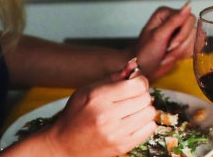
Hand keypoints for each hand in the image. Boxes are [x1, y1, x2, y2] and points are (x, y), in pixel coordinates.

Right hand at [37, 58, 157, 156]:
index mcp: (98, 98)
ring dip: (144, 109)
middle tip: (132, 98)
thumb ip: (112, 78)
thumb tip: (134, 66)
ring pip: (150, 113)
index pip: (138, 85)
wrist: (63, 146)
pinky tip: (134, 122)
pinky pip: (149, 129)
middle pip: (145, 98)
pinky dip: (145, 123)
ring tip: (133, 111)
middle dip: (142, 95)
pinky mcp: (122, 146)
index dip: (140, 81)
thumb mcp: (87, 91)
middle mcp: (107, 116)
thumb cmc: (75, 116)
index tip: (135, 84)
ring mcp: (115, 133)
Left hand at [131, 1, 195, 78]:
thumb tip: (188, 5)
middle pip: (192, 30)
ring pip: (194, 40)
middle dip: (180, 46)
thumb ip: (174, 21)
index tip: (172, 45)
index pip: (189, 18)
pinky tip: (174, 56)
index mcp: (167, 14)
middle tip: (168, 51)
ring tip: (167, 55)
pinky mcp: (184, 42)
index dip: (183, 34)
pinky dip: (185, 54)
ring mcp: (180, 31)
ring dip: (181, 52)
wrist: (142, 69)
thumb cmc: (144, 53)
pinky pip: (194, 47)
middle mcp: (174, 20)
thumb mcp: (158, 36)